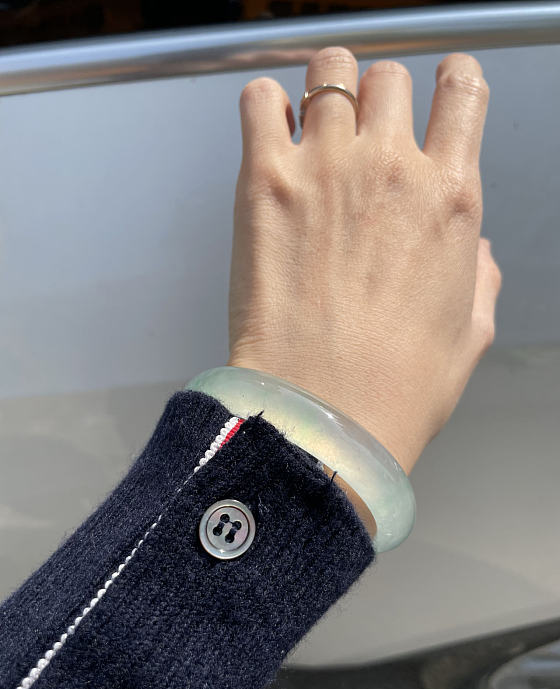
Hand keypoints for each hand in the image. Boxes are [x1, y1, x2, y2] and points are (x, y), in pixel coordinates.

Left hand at [228, 47, 500, 475]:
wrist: (324, 416)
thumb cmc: (394, 388)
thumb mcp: (467, 335)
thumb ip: (478, 278)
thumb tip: (473, 251)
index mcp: (450, 200)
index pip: (464, 92)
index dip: (452, 85)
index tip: (441, 92)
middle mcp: (392, 170)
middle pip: (389, 78)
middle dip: (381, 97)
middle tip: (364, 127)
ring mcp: (326, 169)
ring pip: (330, 68)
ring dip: (327, 86)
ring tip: (314, 119)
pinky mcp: (265, 183)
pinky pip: (260, 99)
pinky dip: (265, 104)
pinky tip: (271, 132)